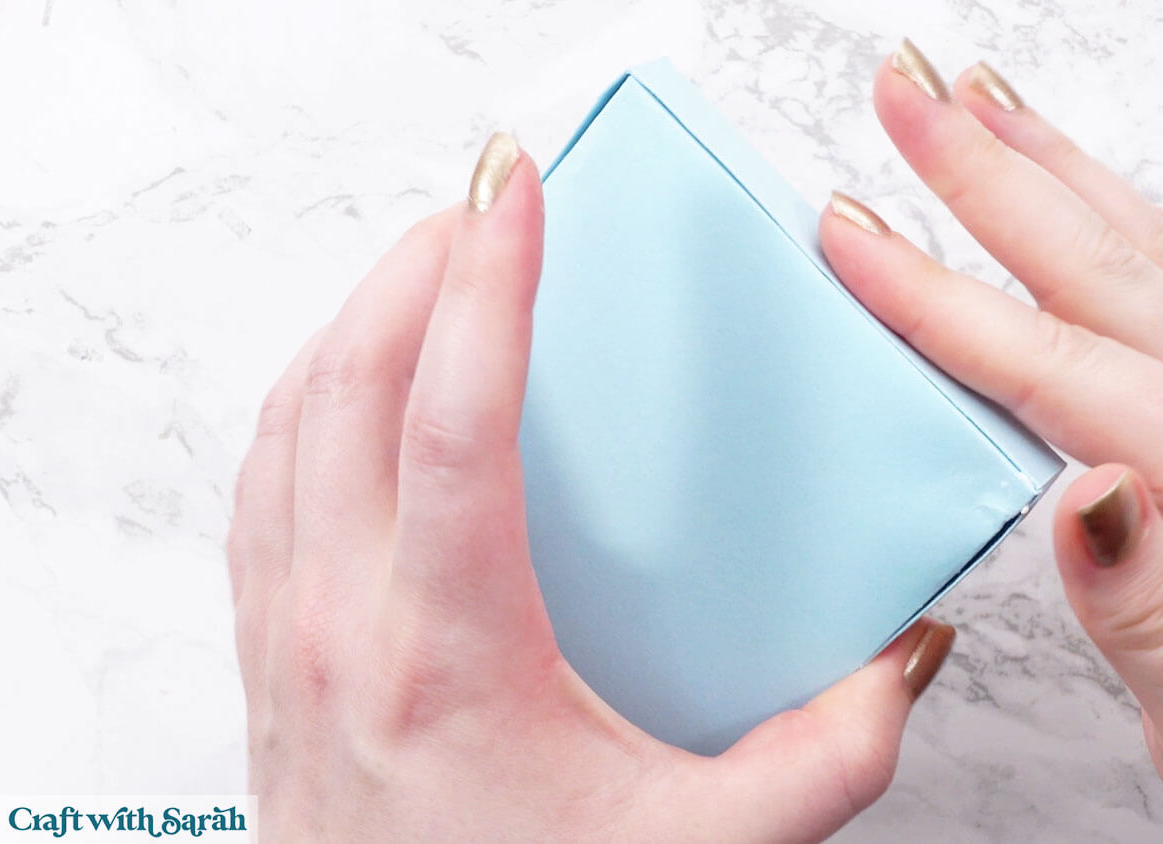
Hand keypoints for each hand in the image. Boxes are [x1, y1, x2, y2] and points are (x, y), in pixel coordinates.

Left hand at [227, 134, 955, 842]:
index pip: (456, 427)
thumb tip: (899, 664)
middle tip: (486, 203)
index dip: (488, 292)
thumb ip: (823, 761)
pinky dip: (308, 399)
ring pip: (290, 422)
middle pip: (350, 388)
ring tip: (428, 268)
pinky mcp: (276, 651)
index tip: (516, 193)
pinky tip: (356, 385)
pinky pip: (264, 481)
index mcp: (451, 656)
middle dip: (415, 268)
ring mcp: (294, 635)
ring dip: (356, 324)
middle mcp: (348, 627)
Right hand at [818, 41, 1162, 842]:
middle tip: (900, 87)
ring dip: (1049, 165)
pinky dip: (1108, 214)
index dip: (939, 295)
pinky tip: (1076, 191)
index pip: (1055, 363)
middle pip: (1097, 262)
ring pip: (1140, 252)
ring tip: (974, 97)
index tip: (849, 230)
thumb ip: (1151, 605)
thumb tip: (1080, 490)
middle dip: (986, 166)